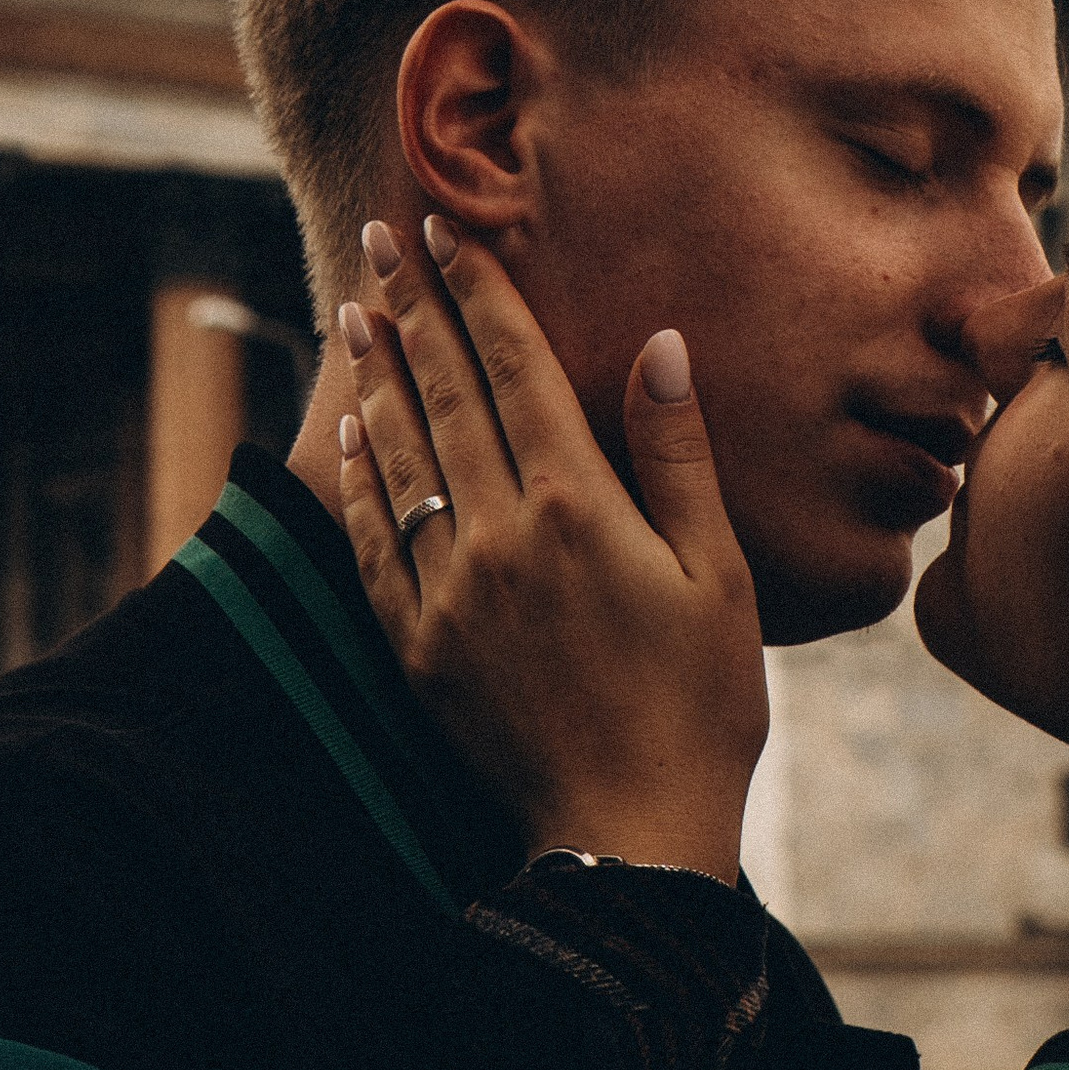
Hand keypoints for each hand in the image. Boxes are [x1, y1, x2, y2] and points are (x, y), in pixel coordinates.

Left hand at [337, 217, 767, 881]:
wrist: (627, 836)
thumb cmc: (700, 704)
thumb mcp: (718, 574)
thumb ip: (677, 455)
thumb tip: (659, 345)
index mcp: (576, 505)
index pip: (513, 369)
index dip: (480, 294)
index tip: (449, 232)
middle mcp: (497, 533)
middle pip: (443, 393)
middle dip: (411, 307)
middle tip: (380, 239)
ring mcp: (447, 589)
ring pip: (397, 455)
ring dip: (373, 375)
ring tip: (354, 310)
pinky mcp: (417, 643)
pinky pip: (374, 536)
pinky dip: (359, 474)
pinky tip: (350, 432)